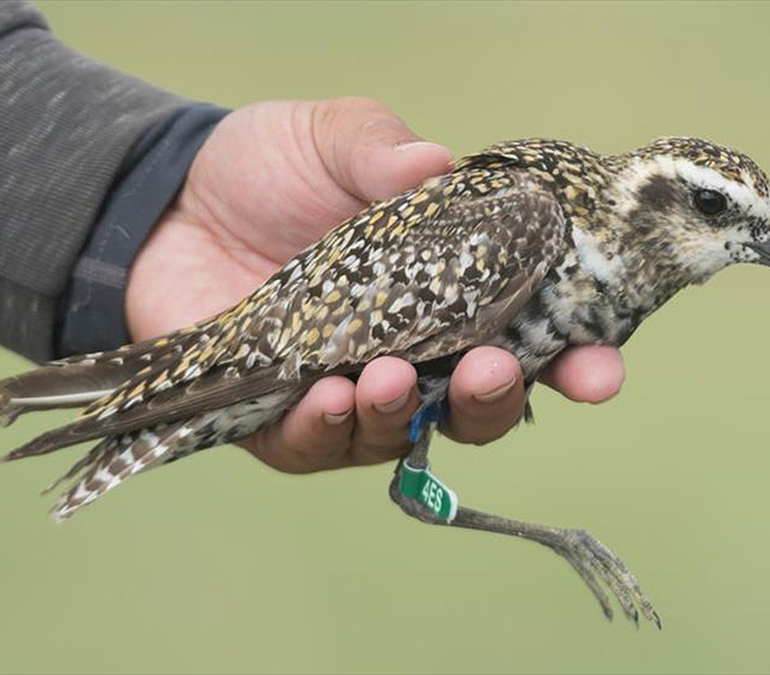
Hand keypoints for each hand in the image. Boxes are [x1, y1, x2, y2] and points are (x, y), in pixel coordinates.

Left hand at [125, 98, 624, 471]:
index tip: (600, 371)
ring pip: (406, 435)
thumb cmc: (270, 171)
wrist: (169, 207)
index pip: (535, 336)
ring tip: (384, 377)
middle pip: (481, 405)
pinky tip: (331, 396)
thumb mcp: (331, 139)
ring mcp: (358, 394)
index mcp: (455, 291)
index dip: (577, 361)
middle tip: (491, 370)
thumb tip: (431, 160)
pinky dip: (331, 427)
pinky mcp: (290, 421)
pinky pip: (322, 445)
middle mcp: (420, 353)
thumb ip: (379, 148)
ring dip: (405, 415)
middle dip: (496, 399)